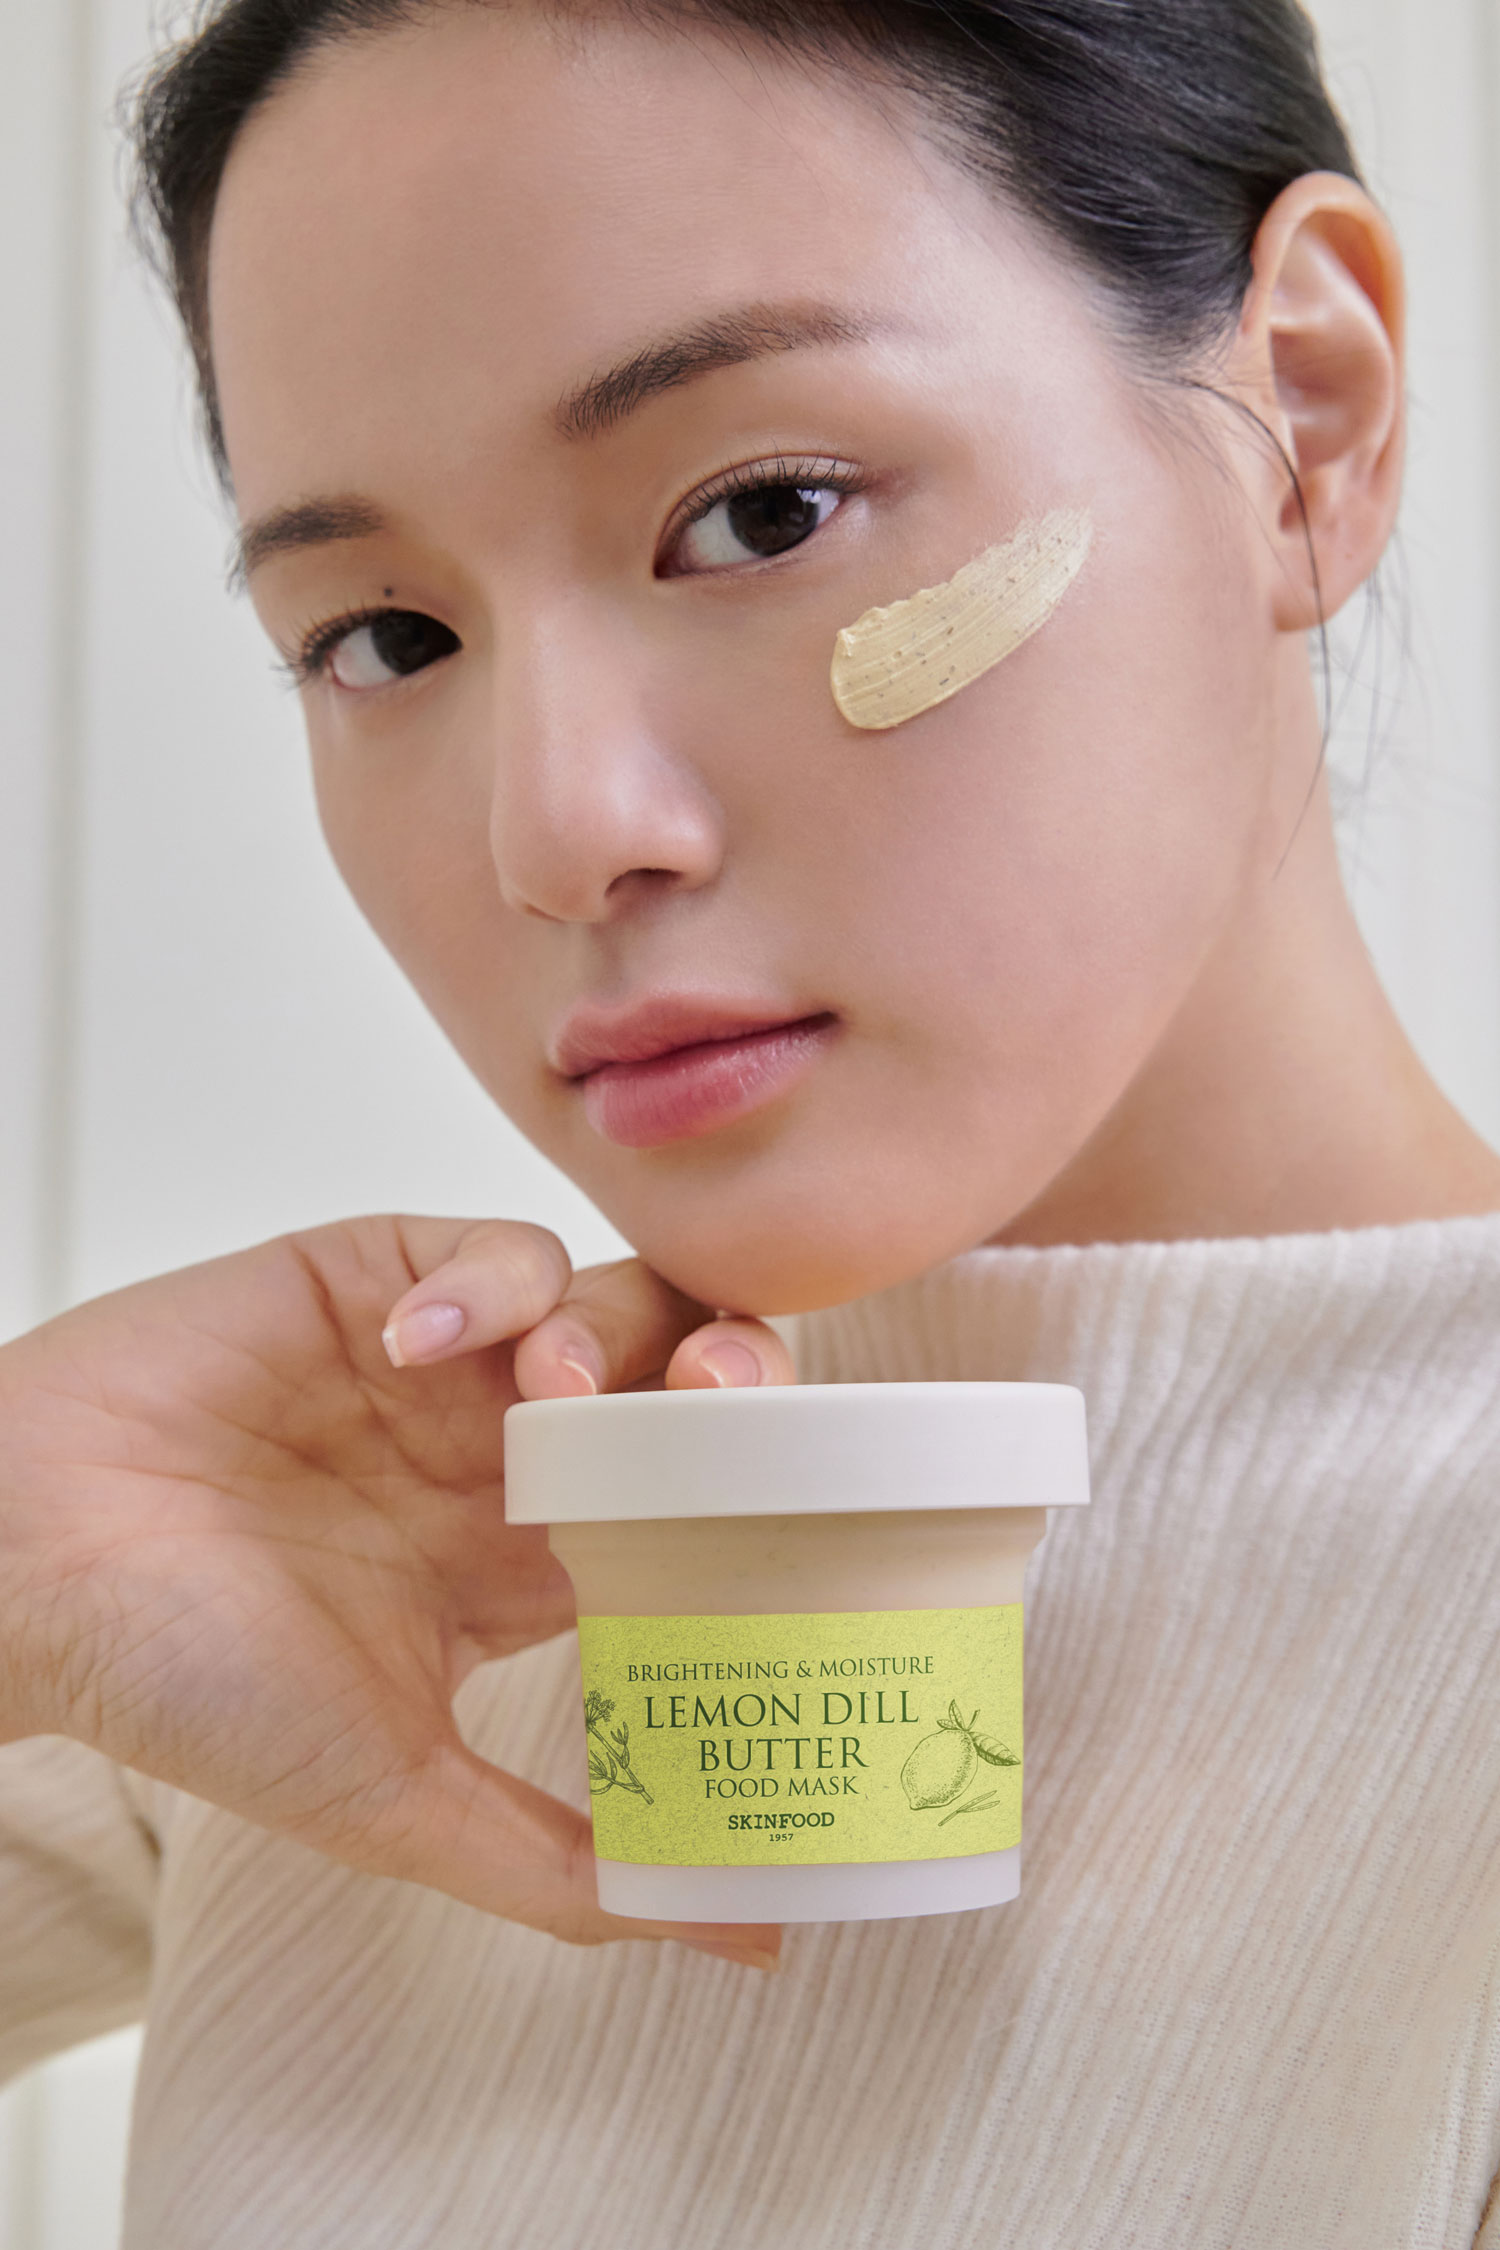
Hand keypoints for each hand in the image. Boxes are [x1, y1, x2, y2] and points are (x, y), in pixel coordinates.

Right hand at [0, 1217, 794, 1966]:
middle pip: (692, 1387)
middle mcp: (510, 1458)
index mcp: (534, 1569)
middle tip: (721, 1416)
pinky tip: (410, 1348)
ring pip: (615, 1300)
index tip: (805, 1528)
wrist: (20, 1568)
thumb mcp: (395, 1797)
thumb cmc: (186, 1684)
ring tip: (539, 1394)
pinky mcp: (384, 1277)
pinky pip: (491, 1246)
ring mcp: (455, 1364)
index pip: (710, 1515)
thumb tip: (747, 1935)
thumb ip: (563, 1861)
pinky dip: (486, 1282)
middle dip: (736, 1384)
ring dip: (611, 1333)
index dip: (771, 1508)